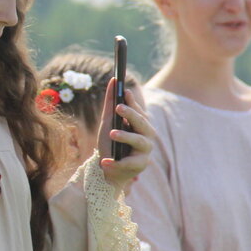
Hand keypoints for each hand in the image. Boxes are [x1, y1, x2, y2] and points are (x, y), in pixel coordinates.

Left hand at [97, 79, 154, 193]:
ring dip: (125, 136)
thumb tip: (113, 80)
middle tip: (118, 108)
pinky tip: (104, 162)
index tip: (125, 92)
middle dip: (131, 115)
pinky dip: (115, 162)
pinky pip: (128, 163)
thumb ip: (111, 104)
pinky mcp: (138, 167)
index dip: (133, 102)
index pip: (139, 111)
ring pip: (139, 141)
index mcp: (141, 126)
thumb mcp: (108, 123)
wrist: (109, 170)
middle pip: (142, 123)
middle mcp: (146, 137)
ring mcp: (144, 152)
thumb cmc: (112, 144)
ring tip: (111, 133)